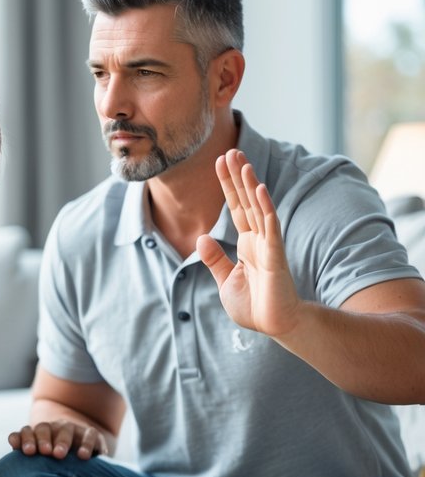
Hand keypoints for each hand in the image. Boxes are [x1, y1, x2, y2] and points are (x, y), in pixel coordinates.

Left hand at [8, 418, 106, 459]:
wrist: (82, 454)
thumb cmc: (54, 464)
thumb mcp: (40, 462)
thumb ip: (26, 463)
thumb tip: (12, 466)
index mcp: (37, 435)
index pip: (27, 432)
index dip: (26, 439)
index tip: (27, 451)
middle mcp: (53, 429)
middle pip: (44, 428)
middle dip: (43, 439)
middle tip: (44, 452)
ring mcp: (73, 430)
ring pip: (66, 430)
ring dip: (62, 441)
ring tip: (59, 455)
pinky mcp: (91, 435)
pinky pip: (90, 435)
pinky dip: (87, 444)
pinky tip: (84, 456)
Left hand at [196, 149, 301, 338]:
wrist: (274, 326)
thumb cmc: (254, 306)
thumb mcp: (226, 281)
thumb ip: (215, 259)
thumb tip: (202, 237)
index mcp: (246, 244)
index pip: (235, 208)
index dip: (228, 186)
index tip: (219, 163)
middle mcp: (258, 239)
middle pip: (246, 201)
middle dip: (238, 177)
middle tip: (231, 151)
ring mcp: (268, 244)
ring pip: (258, 207)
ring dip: (250, 184)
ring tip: (242, 161)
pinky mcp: (275, 255)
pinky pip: (270, 227)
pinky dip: (266, 207)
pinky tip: (260, 189)